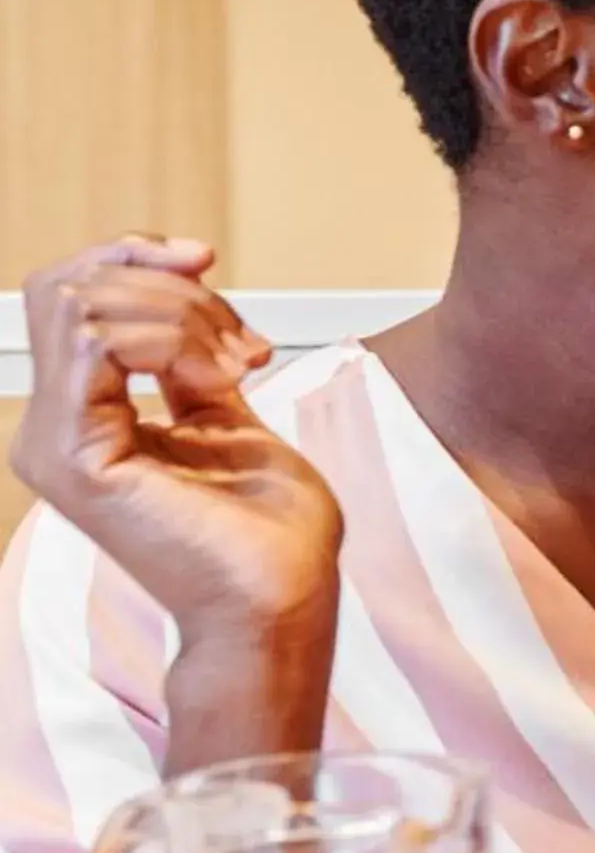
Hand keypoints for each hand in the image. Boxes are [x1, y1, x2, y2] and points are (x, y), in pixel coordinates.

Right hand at [9, 237, 342, 638]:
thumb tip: (184, 299)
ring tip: (239, 367)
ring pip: (84, 305)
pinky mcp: (75, 457)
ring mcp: (54, 443)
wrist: (285, 597)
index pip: (68, 295)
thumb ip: (189, 366)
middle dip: (172, 288)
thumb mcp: (228, 419)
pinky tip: (217, 378)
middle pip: (72, 287)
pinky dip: (171, 338)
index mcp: (82, 417)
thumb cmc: (272, 532)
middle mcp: (53, 428)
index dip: (133, 255)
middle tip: (241, 342)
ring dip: (184, 315)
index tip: (206, 256)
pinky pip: (97, 343)